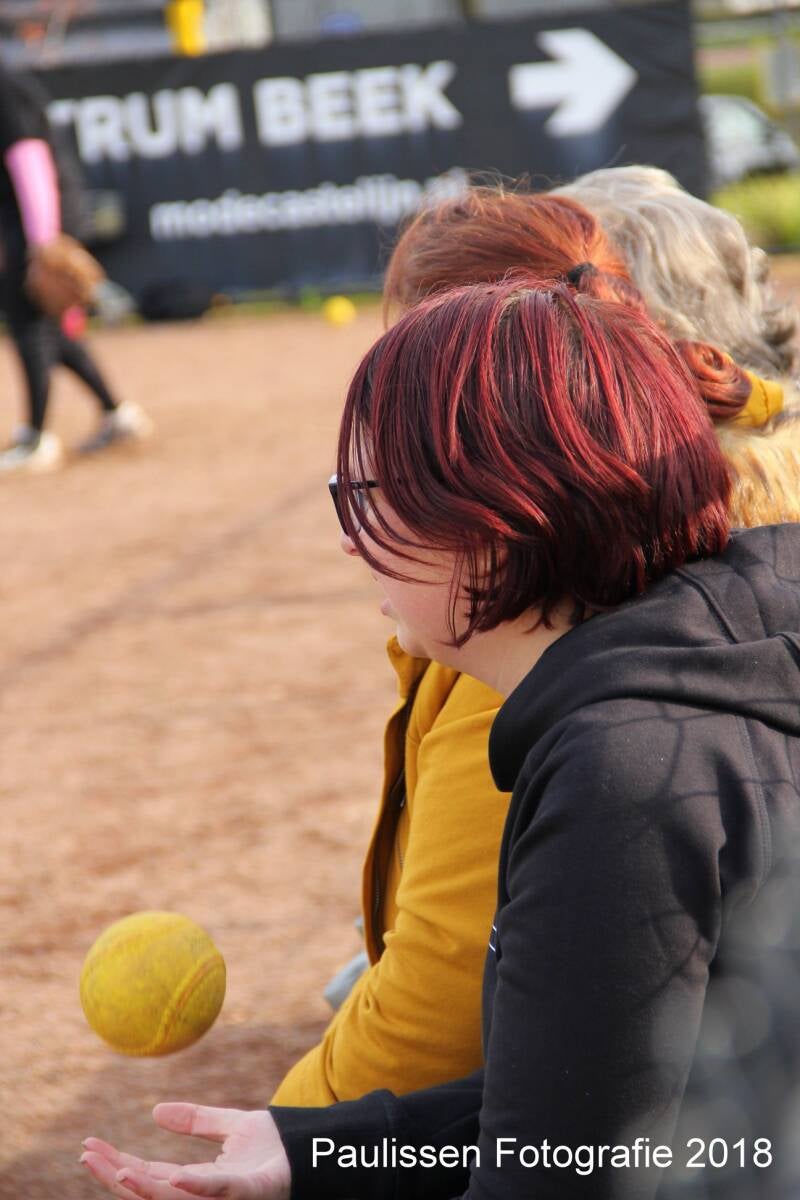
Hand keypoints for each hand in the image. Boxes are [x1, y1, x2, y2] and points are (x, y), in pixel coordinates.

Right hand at [81, 1104, 291, 1199]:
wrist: (315, 1149)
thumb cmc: (276, 1147)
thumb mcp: (231, 1126)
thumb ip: (196, 1120)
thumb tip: (155, 1111)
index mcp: (199, 1180)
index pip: (149, 1175)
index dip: (119, 1164)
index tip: (89, 1147)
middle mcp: (206, 1195)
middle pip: (152, 1191)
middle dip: (117, 1177)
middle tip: (88, 1156)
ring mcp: (227, 1197)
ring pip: (176, 1199)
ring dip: (145, 1187)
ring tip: (119, 1170)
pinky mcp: (253, 1190)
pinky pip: (221, 1192)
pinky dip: (198, 1187)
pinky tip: (176, 1177)